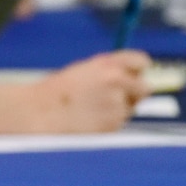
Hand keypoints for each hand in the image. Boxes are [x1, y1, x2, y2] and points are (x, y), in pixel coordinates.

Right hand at [0, 51, 150, 134]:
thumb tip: (132, 75)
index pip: (141, 62)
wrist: (41, 113)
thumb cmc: (58, 92)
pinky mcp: (113, 124)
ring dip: (118, 109)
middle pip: (144, 88)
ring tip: (91, 109)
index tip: (136, 74)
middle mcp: (116, 81)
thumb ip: (109, 70)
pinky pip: (119, 122)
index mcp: (107, 63)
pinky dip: (109, 122)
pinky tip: (89, 119)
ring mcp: (116, 104)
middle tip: (119, 96)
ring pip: (130, 108)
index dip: (139, 69)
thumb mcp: (84, 70)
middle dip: (135, 92)